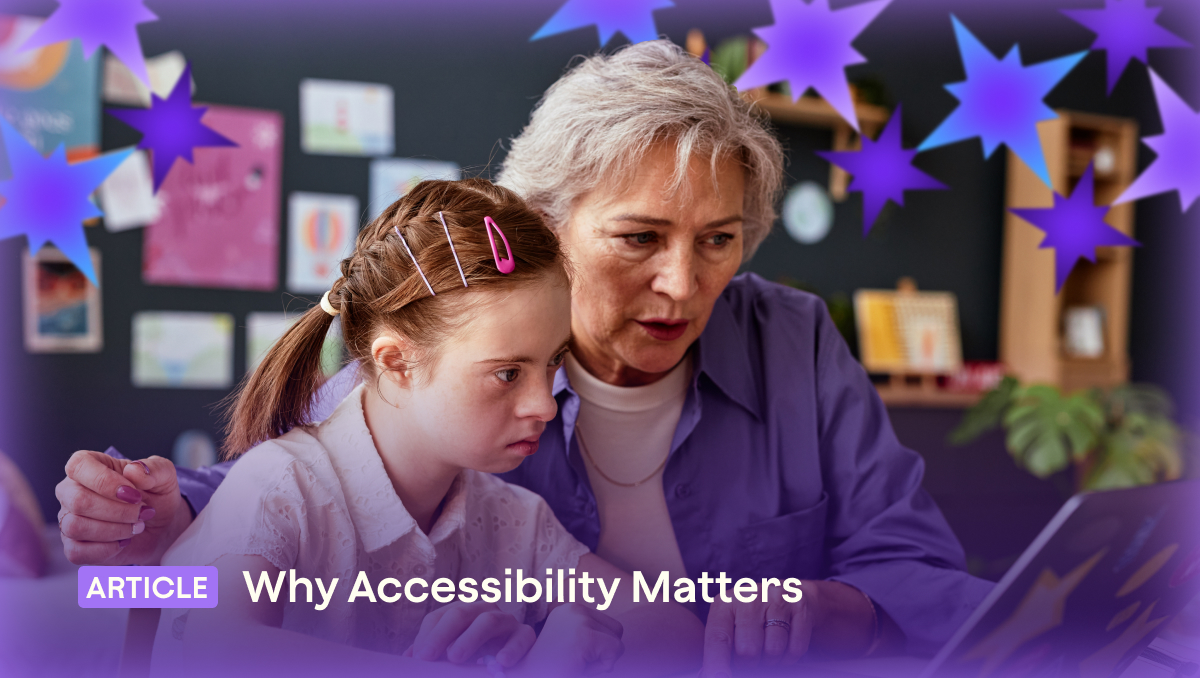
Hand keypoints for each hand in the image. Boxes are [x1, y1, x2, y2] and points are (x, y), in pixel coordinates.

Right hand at [56, 450, 191, 565]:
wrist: (162, 525)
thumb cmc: (156, 494)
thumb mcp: (165, 475)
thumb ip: (154, 468)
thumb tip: (134, 471)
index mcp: (88, 465)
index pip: (78, 466)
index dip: (106, 482)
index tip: (134, 494)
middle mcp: (71, 491)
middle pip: (78, 501)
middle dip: (118, 511)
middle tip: (142, 513)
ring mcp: (68, 519)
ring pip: (75, 527)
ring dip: (114, 530)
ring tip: (136, 526)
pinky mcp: (72, 546)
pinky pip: (76, 551)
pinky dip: (106, 549)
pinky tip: (123, 541)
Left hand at [405, 601, 534, 668]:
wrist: (508, 659)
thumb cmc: (474, 658)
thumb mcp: (450, 654)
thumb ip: (431, 654)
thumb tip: (406, 661)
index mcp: (461, 614)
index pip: (438, 618)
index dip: (427, 637)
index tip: (419, 659)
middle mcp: (483, 611)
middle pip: (460, 613)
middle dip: (441, 635)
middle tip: (428, 657)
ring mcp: (506, 621)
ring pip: (489, 620)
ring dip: (470, 638)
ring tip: (456, 657)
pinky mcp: (525, 636)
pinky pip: (522, 637)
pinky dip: (512, 648)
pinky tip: (501, 661)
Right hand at [517, 603, 623, 676]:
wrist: (528, 676)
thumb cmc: (550, 669)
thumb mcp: (571, 646)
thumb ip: (591, 636)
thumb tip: (619, 644)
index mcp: (570, 609)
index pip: (609, 626)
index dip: (600, 648)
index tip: (574, 656)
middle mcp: (574, 609)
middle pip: (617, 630)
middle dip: (605, 652)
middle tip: (578, 662)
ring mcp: (579, 621)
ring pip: (618, 642)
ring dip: (603, 660)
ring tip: (577, 665)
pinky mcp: (585, 636)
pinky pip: (615, 651)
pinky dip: (604, 666)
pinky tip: (579, 668)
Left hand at [699, 582, 815, 677]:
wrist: (792, 594)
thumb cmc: (753, 618)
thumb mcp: (731, 624)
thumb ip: (722, 648)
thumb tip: (717, 675)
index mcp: (725, 604)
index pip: (717, 638)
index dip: (717, 662)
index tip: (719, 677)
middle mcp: (749, 597)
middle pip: (747, 650)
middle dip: (750, 664)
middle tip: (752, 660)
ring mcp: (775, 598)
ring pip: (773, 650)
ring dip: (771, 661)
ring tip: (768, 651)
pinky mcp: (799, 606)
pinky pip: (796, 648)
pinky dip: (790, 657)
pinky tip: (785, 646)